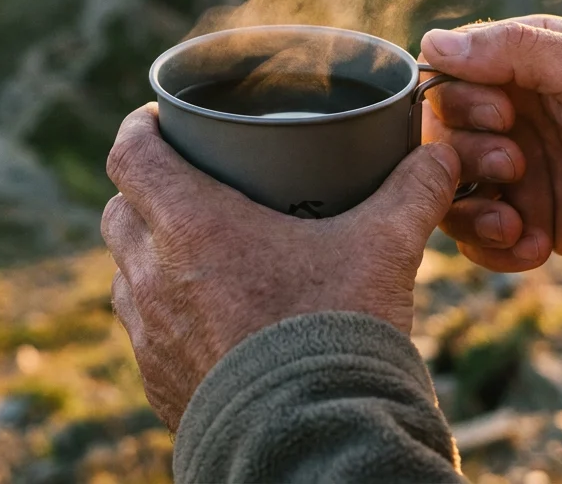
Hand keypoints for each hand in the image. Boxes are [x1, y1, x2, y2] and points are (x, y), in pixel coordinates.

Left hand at [102, 105, 460, 429]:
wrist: (313, 439)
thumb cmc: (336, 332)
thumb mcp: (381, 250)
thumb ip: (412, 194)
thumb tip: (441, 157)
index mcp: (192, 225)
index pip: (130, 153)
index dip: (139, 128)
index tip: (161, 122)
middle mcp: (153, 274)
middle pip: (119, 208)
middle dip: (145, 189)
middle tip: (189, 183)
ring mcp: (149, 333)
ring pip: (124, 271)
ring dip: (150, 253)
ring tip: (197, 250)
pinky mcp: (158, 380)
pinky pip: (142, 331)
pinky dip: (161, 311)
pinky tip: (206, 315)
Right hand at [420, 15, 561, 271]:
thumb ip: (513, 50)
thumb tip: (433, 42)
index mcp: (516, 68)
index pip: (445, 78)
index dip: (458, 99)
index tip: (504, 113)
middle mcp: (506, 118)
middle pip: (437, 137)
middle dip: (467, 155)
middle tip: (516, 164)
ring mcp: (512, 171)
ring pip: (445, 191)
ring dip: (469, 209)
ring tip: (512, 221)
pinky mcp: (525, 218)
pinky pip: (476, 239)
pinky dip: (492, 250)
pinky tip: (535, 246)